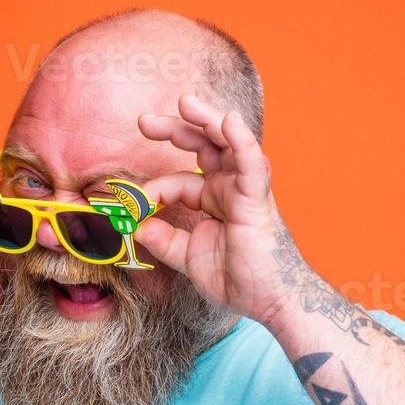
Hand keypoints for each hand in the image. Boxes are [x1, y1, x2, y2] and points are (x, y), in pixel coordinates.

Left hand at [136, 94, 298, 325]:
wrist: (269, 302)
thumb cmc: (238, 279)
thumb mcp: (188, 258)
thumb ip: (163, 240)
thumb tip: (136, 226)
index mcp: (213, 199)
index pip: (177, 181)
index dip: (153, 190)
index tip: (135, 206)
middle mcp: (229, 187)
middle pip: (202, 146)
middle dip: (175, 129)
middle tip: (144, 121)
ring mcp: (243, 189)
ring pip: (227, 143)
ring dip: (207, 120)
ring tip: (185, 103)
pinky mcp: (257, 198)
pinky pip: (250, 162)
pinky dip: (240, 140)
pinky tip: (228, 121)